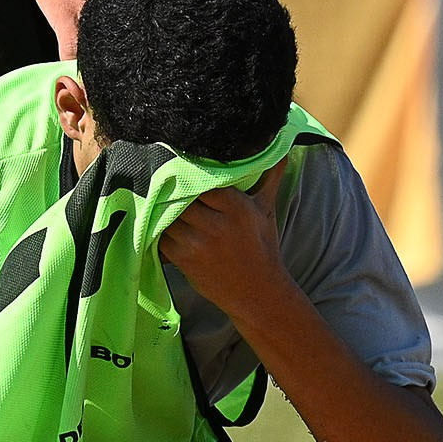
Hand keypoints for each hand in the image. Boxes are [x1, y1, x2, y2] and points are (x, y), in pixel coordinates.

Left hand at [157, 161, 289, 320]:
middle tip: (170, 187)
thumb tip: (281, 150)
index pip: (202, 179)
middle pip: (182, 196)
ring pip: (168, 215)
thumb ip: (270, 177)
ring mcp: (197, 243)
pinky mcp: (184, 260)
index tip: (186, 170)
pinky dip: (162, 232)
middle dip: (177, 193)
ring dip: (166, 212)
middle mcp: (216, 224)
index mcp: (236, 207)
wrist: (257, 291)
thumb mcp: (266, 210)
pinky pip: (162, 237)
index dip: (193, 176)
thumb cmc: (262, 246)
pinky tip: (168, 229)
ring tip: (167, 207)